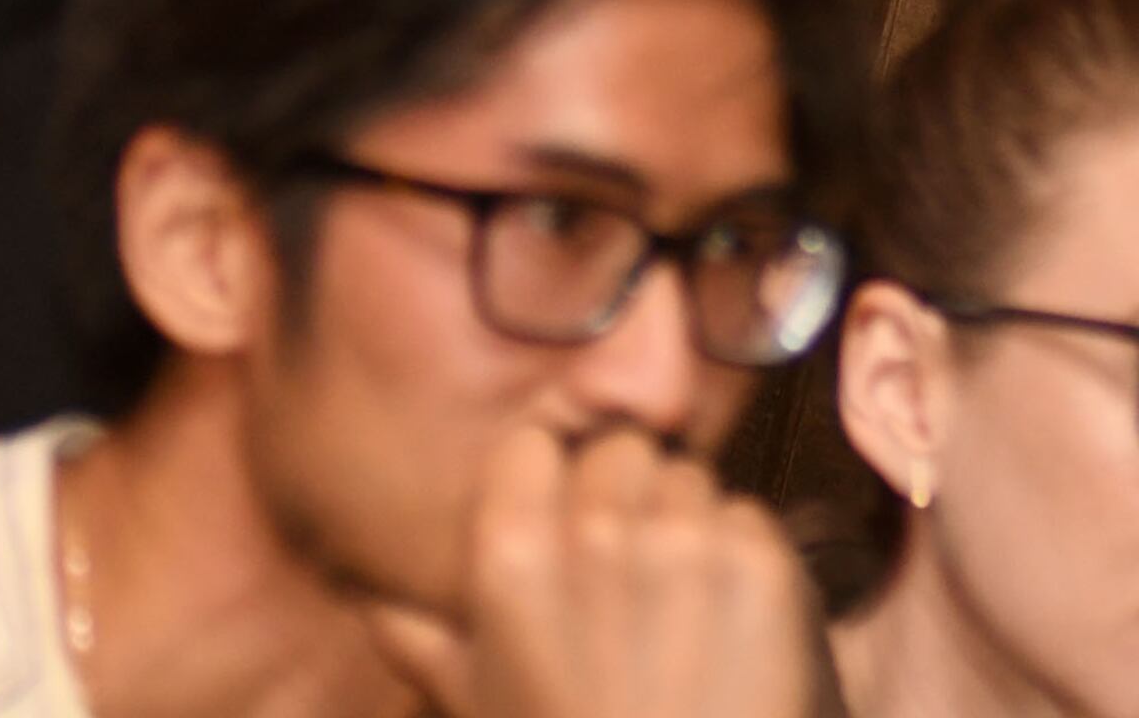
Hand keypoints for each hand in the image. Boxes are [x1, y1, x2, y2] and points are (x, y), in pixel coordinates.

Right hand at [366, 426, 822, 717]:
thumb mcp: (486, 707)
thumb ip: (429, 647)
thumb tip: (376, 606)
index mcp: (512, 559)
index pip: (533, 447)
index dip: (549, 482)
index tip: (558, 520)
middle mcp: (597, 532)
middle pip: (621, 451)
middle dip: (624, 497)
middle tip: (627, 574)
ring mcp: (686, 543)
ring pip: (689, 479)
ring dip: (685, 528)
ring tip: (676, 612)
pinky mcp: (763, 564)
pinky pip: (747, 517)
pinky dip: (742, 561)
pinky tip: (725, 627)